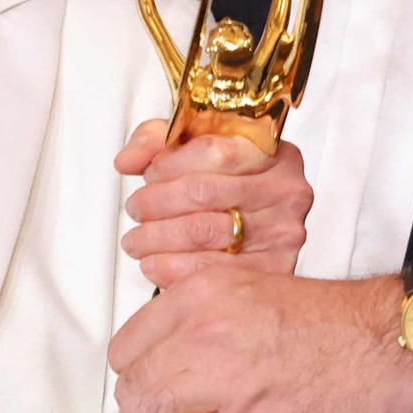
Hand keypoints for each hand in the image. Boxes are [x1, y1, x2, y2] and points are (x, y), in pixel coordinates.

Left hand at [108, 263, 412, 412]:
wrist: (401, 341)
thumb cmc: (344, 325)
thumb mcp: (255, 297)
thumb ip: (208, 325)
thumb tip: (175, 369)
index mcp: (202, 294)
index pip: (126, 348)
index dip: (135, 383)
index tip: (153, 400)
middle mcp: (203, 329)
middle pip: (129, 389)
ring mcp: (225, 377)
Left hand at [115, 121, 309, 286]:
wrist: (258, 229)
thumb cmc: (228, 184)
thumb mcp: (195, 146)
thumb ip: (157, 141)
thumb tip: (128, 161)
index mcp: (272, 152)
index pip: (213, 150)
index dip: (169, 164)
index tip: (148, 175)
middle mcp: (285, 191)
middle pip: (202, 192)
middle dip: (155, 202)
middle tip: (135, 209)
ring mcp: (281, 232)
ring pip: (202, 232)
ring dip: (155, 238)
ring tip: (137, 240)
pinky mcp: (271, 270)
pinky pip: (209, 271)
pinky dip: (170, 268)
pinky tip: (154, 262)